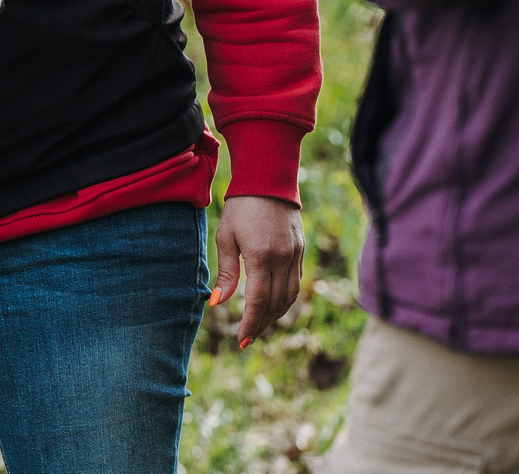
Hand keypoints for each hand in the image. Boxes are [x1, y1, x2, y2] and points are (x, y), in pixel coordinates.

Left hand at [212, 195, 304, 346]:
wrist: (268, 178)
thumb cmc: (241, 206)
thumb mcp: (226, 236)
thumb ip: (226, 272)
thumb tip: (218, 303)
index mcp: (262, 256)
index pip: (258, 301)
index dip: (251, 324)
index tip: (242, 340)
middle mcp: (283, 258)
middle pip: (276, 303)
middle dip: (262, 323)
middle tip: (248, 337)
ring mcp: (295, 254)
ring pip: (290, 296)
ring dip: (275, 314)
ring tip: (259, 325)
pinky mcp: (300, 249)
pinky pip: (295, 282)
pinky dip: (285, 298)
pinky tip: (273, 303)